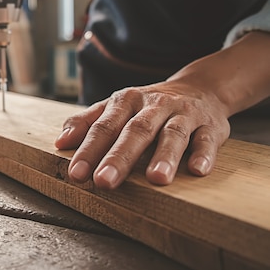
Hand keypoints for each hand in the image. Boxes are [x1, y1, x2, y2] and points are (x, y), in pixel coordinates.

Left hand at [54, 80, 230, 188]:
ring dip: (164, 156)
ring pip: (173, 134)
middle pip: (135, 131)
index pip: (104, 127)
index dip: (89, 150)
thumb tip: (60, 142)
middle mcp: (153, 105)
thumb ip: (87, 122)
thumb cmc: (147, 106)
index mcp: (125, 101)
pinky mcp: (210, 126)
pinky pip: (207, 139)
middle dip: (119, 157)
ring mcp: (183, 114)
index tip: (76, 174)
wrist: (198, 88)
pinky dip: (203, 154)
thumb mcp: (115, 107)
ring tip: (156, 179)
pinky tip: (197, 170)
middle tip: (104, 181)